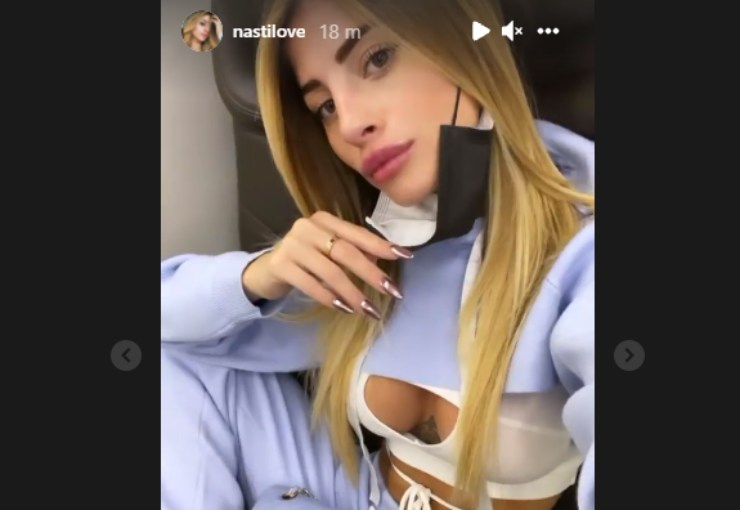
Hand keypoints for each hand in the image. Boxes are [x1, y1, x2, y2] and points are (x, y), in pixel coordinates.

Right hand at [242, 212, 411, 318]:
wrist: (267, 271)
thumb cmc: (306, 261)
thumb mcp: (329, 252)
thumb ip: (354, 253)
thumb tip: (383, 262)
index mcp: (324, 220)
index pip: (357, 233)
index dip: (381, 245)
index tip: (405, 256)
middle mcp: (307, 227)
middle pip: (346, 252)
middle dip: (371, 273)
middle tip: (391, 291)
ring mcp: (291, 245)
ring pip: (330, 270)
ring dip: (352, 292)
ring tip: (368, 309)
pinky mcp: (280, 265)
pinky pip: (310, 284)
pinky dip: (329, 297)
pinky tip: (343, 308)